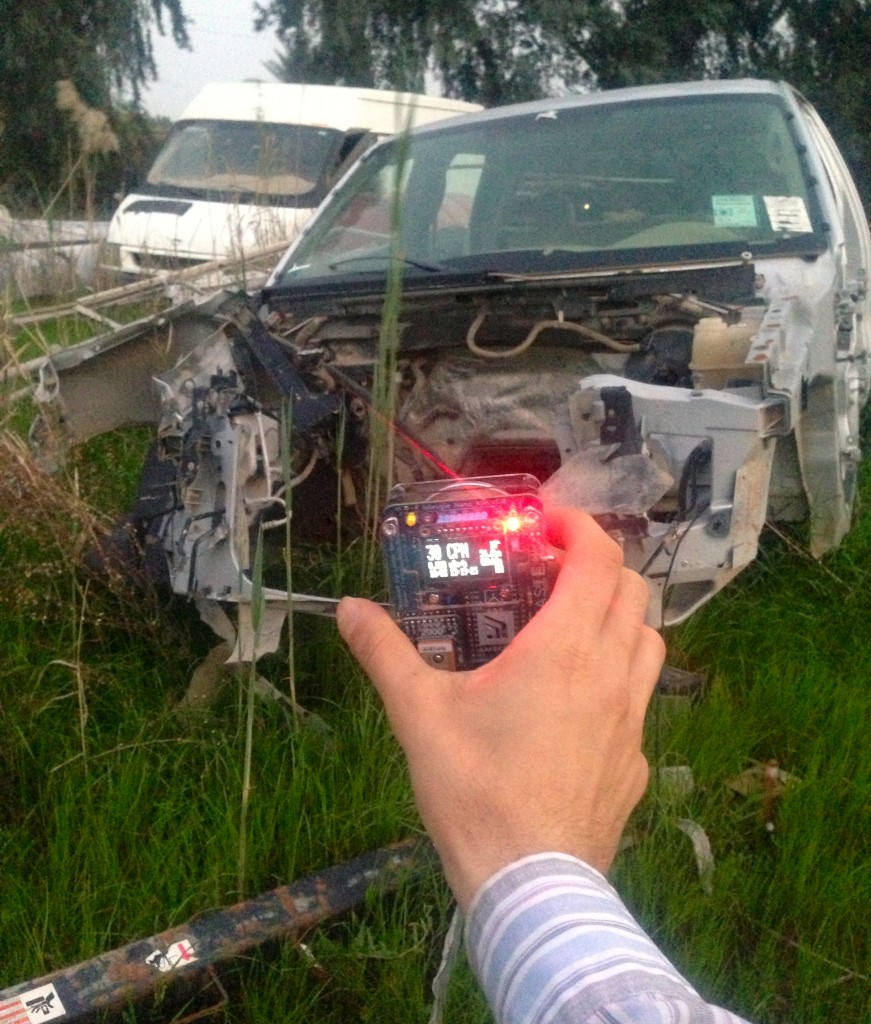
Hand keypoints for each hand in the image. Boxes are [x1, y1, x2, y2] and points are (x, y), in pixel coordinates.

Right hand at [337, 507, 664, 909]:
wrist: (531, 885)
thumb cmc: (475, 789)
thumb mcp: (418, 713)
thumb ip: (384, 652)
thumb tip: (348, 608)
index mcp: (565, 647)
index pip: (598, 557)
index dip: (578, 526)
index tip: (543, 521)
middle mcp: (612, 672)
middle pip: (632, 591)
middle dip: (597, 566)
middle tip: (549, 571)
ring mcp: (634, 720)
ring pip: (649, 641)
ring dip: (619, 616)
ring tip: (573, 627)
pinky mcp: (638, 761)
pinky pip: (641, 697)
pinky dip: (619, 675)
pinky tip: (578, 706)